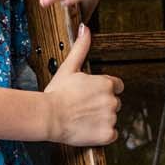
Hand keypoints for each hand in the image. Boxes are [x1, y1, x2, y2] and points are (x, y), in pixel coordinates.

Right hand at [41, 23, 122, 148]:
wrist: (48, 116)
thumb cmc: (56, 93)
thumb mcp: (69, 67)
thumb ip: (81, 48)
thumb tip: (85, 29)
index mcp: (107, 84)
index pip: (116, 86)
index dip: (104, 91)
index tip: (91, 95)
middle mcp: (112, 100)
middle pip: (115, 103)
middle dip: (102, 105)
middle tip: (84, 107)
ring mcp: (111, 118)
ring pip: (112, 118)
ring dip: (101, 120)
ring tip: (83, 118)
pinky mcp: (107, 134)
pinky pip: (111, 135)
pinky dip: (102, 134)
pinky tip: (87, 129)